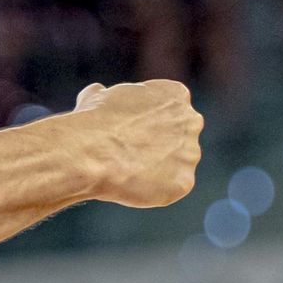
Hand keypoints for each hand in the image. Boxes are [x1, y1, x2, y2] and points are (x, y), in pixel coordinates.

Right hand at [70, 80, 202, 207]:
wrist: (92, 152)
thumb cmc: (94, 122)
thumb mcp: (98, 97)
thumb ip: (107, 96)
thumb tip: (96, 93)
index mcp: (175, 95)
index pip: (170, 109)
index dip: (147, 121)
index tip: (128, 130)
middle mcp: (191, 121)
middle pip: (180, 136)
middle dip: (160, 145)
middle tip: (130, 153)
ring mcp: (190, 154)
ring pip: (177, 165)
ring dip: (157, 168)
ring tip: (127, 169)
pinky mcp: (184, 182)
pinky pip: (171, 188)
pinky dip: (154, 189)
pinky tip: (132, 183)